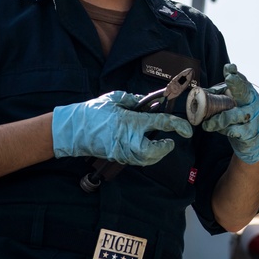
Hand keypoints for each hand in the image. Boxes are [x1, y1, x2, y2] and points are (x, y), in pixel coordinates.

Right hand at [52, 91, 192, 165]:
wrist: (70, 129)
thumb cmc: (92, 112)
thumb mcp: (113, 98)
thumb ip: (132, 99)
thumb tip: (146, 101)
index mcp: (130, 121)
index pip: (161, 123)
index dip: (177, 125)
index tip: (187, 129)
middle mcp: (127, 139)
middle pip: (153, 151)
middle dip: (164, 149)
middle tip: (170, 142)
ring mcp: (121, 151)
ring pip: (145, 159)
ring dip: (156, 154)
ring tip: (161, 146)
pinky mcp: (116, 156)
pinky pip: (136, 159)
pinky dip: (145, 156)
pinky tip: (145, 148)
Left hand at [202, 64, 258, 163]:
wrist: (255, 137)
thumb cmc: (239, 115)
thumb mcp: (231, 103)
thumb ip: (218, 96)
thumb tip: (198, 91)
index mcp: (247, 92)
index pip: (241, 80)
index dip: (235, 74)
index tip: (229, 68)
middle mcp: (252, 102)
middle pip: (244, 91)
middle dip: (237, 83)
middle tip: (229, 78)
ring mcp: (254, 117)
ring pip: (237, 115)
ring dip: (220, 119)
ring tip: (207, 124)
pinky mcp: (251, 132)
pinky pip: (238, 130)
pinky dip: (227, 131)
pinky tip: (222, 131)